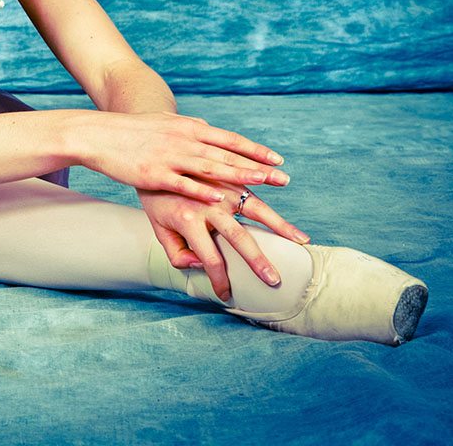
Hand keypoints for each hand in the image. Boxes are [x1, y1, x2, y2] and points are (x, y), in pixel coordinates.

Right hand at [84, 112, 288, 202]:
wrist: (98, 134)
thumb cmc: (132, 131)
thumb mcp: (165, 123)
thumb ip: (189, 129)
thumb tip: (209, 129)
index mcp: (189, 128)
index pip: (230, 140)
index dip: (256, 150)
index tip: (278, 162)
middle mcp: (184, 140)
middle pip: (227, 155)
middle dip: (257, 168)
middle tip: (284, 180)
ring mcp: (169, 156)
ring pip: (210, 167)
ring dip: (238, 176)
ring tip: (262, 186)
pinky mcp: (153, 173)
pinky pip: (182, 182)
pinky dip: (202, 189)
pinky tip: (219, 197)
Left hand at [137, 182, 309, 301]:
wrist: (151, 158)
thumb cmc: (158, 199)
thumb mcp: (158, 229)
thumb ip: (177, 253)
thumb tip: (202, 266)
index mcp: (187, 221)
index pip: (209, 259)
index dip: (219, 280)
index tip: (226, 294)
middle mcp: (207, 204)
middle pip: (238, 237)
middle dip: (257, 261)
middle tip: (275, 280)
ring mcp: (219, 187)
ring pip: (256, 208)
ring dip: (280, 225)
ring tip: (301, 241)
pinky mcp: (227, 173)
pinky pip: (255, 183)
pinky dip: (274, 189)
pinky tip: (289, 194)